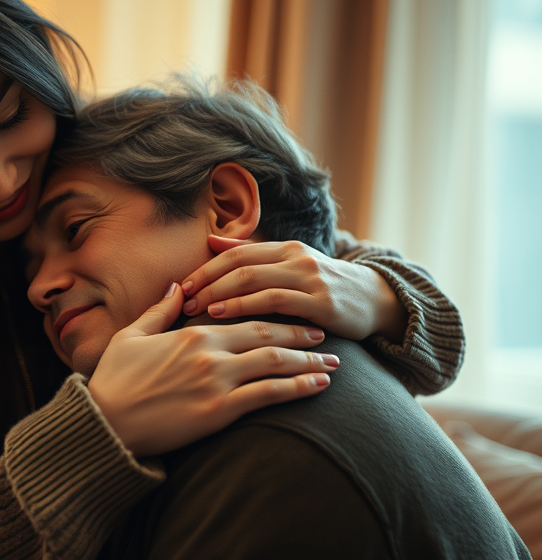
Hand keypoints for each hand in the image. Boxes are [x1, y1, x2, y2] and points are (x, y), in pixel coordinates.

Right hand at [87, 283, 336, 456]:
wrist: (105, 423)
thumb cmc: (114, 381)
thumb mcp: (131, 336)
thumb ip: (159, 311)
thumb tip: (176, 287)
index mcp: (192, 333)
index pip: (245, 318)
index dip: (277, 316)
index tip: (297, 318)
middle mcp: (210, 353)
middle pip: (268, 337)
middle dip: (302, 336)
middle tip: (325, 338)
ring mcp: (216, 382)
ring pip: (275, 363)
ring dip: (308, 363)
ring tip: (332, 366)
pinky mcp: (219, 411)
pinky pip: (268, 395)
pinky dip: (297, 388)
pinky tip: (317, 387)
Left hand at [181, 236, 406, 342]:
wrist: (376, 301)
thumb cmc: (324, 288)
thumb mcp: (290, 266)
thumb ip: (253, 255)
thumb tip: (212, 242)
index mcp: (284, 248)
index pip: (235, 252)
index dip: (206, 267)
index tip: (182, 285)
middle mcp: (295, 257)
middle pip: (239, 265)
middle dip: (207, 282)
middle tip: (183, 299)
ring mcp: (309, 278)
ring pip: (252, 280)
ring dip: (219, 295)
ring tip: (196, 309)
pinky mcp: (320, 301)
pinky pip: (274, 301)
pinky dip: (244, 307)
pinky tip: (223, 316)